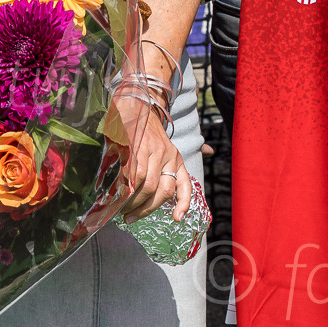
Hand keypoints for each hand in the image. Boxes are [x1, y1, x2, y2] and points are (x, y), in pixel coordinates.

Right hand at [109, 94, 192, 221]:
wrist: (136, 107)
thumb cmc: (150, 132)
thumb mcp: (168, 146)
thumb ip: (181, 157)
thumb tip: (211, 150)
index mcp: (176, 158)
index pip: (184, 184)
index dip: (183, 203)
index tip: (178, 219)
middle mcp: (167, 155)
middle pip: (161, 191)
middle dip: (145, 209)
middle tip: (131, 217)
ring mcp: (151, 152)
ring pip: (146, 186)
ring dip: (133, 203)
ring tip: (122, 210)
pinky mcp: (135, 149)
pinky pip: (131, 176)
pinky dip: (124, 190)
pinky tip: (117, 196)